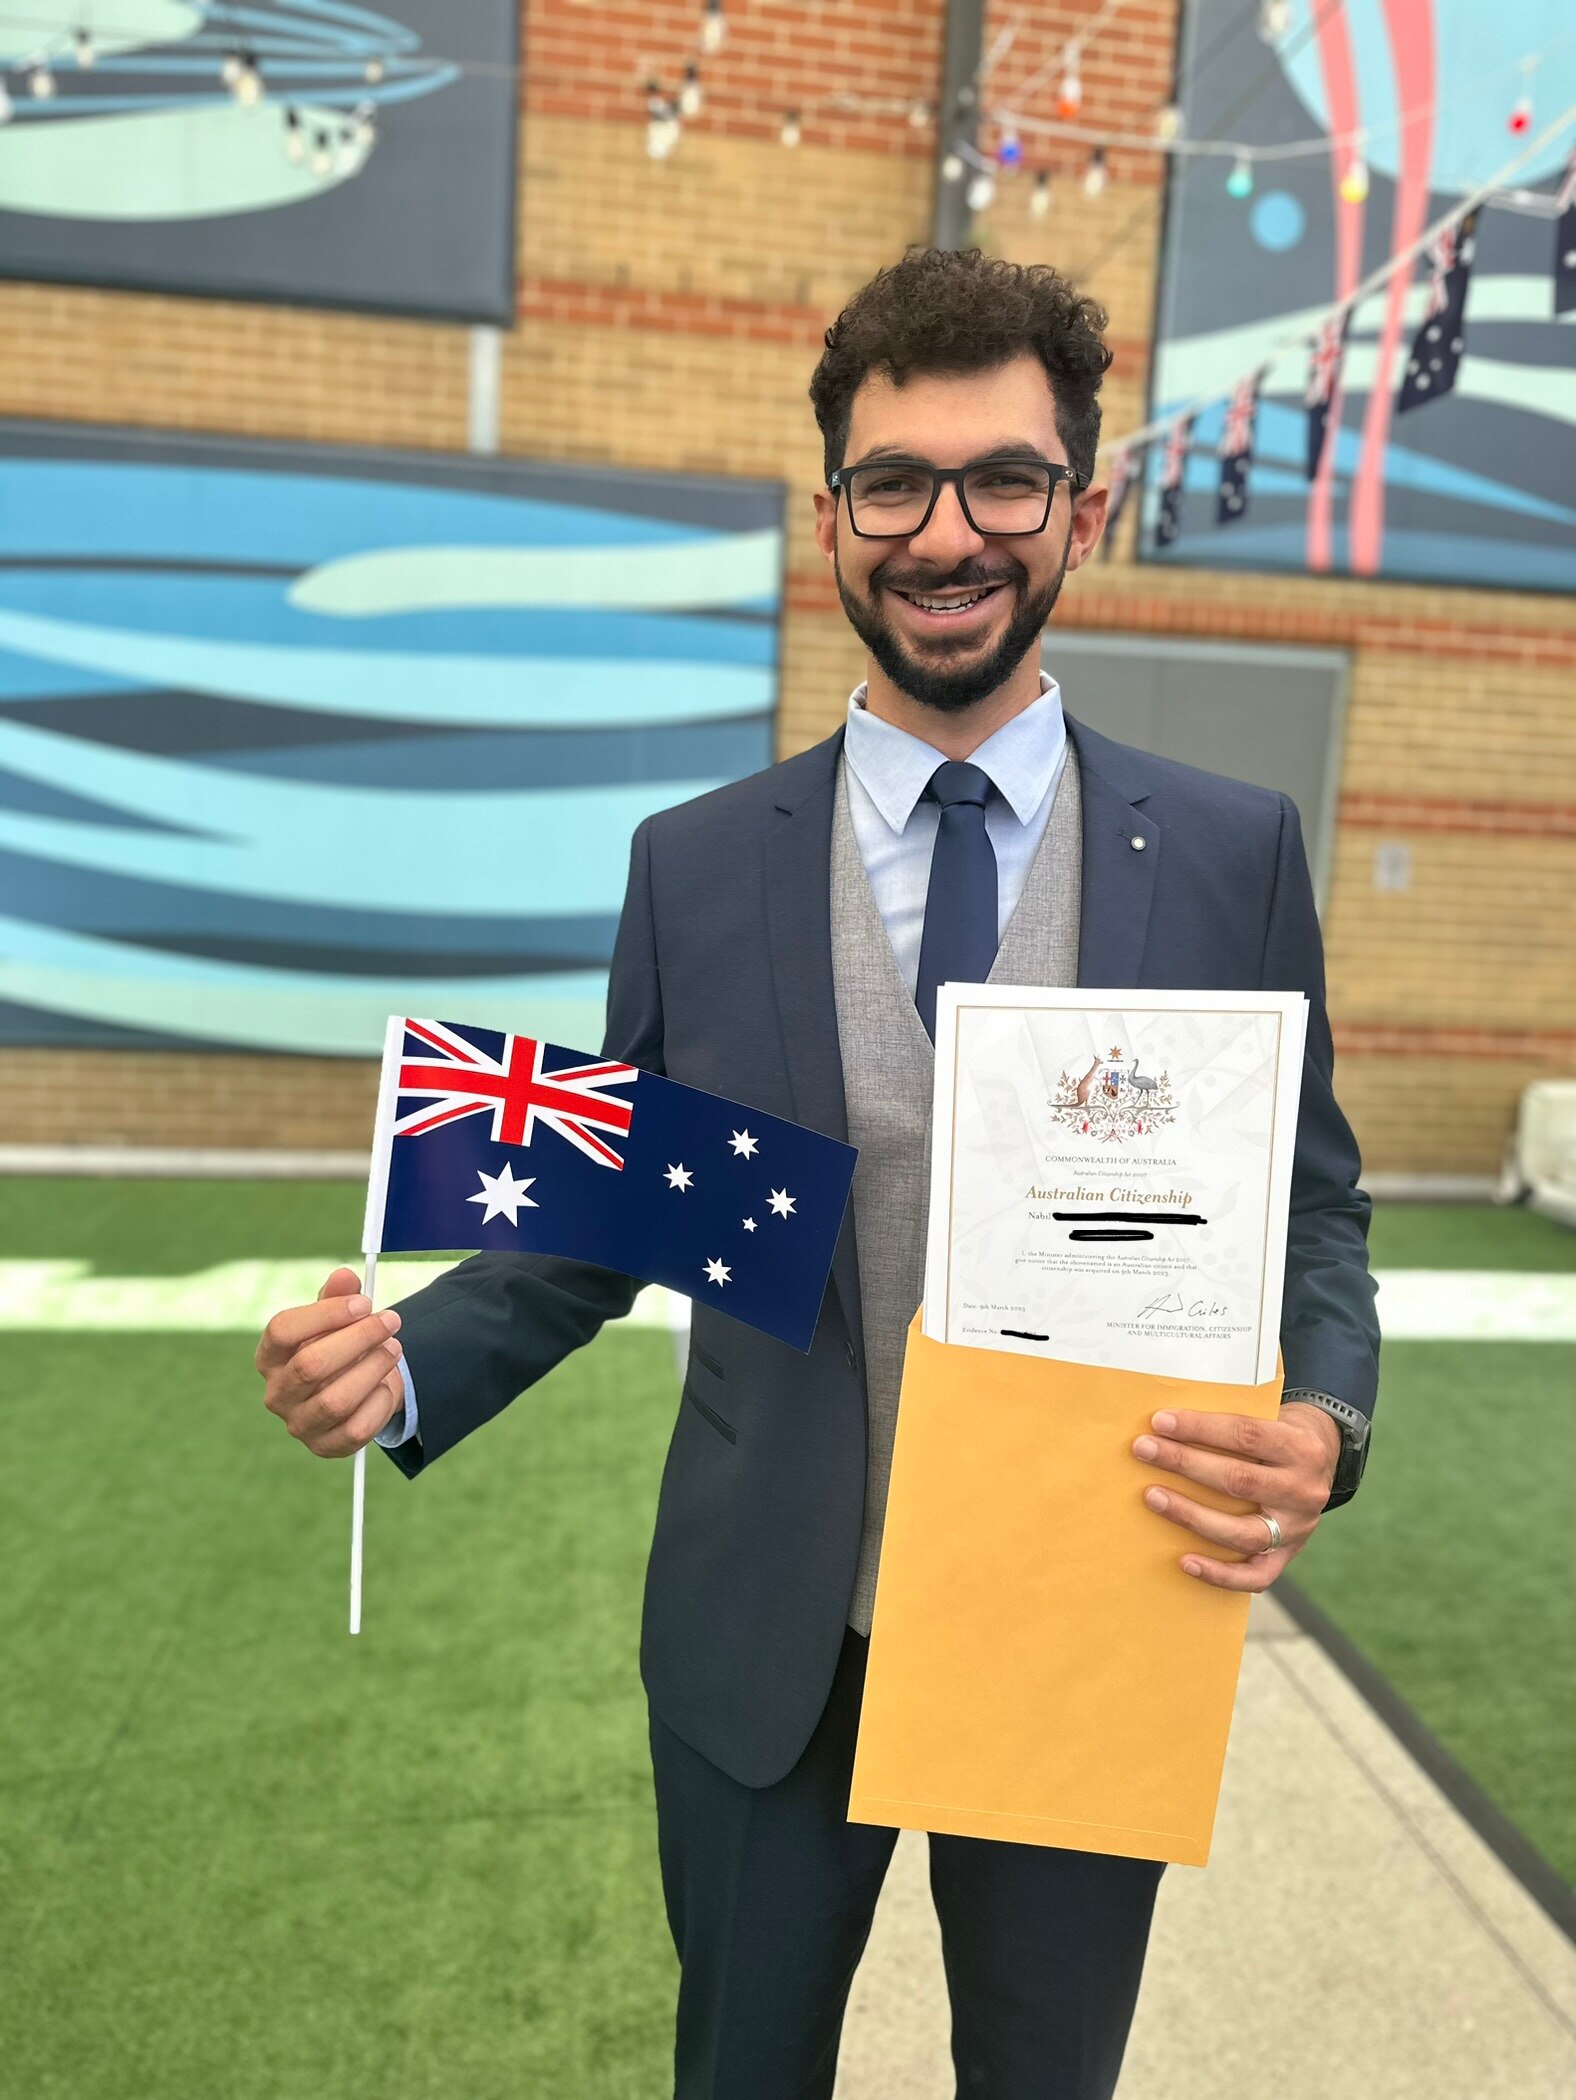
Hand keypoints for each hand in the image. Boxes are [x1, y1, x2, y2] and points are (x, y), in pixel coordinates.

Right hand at [255, 1266, 405, 1458]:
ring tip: (394, 1348)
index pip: (282, 1331)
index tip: (364, 1303)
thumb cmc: (338, 1347)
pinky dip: (379, 1402)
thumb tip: (344, 1276)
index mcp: (270, 1356)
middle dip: (358, 1339)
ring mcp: (299, 1424)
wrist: (355, 1390)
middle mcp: (277, 1393)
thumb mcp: (337, 1318)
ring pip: (336, 1400)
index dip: (325, 1314)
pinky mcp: (325, 1446)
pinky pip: (357, 1428)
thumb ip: (339, 1296)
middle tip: (391, 1321)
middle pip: (311, 1365)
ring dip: (373, 1369)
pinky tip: (386, 1385)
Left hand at [1131, 1401, 1341, 1591]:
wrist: (1322, 1462)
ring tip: (1153, 1496)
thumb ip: (1230, 1424)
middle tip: (1144, 1450)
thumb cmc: (1278, 1435)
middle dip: (1185, 1463)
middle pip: (1238, 1480)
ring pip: (1241, 1531)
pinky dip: (1218, 1573)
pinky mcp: (1286, 1557)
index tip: (1160, 1422)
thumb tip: (1169, 1425)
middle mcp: (1303, 1491)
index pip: (1246, 1434)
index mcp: (1300, 1448)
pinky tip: (1184, 1561)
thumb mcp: (1270, 1416)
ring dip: (1191, 1515)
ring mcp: (1297, 1529)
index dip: (1200, 1427)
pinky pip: (1254, 1576)